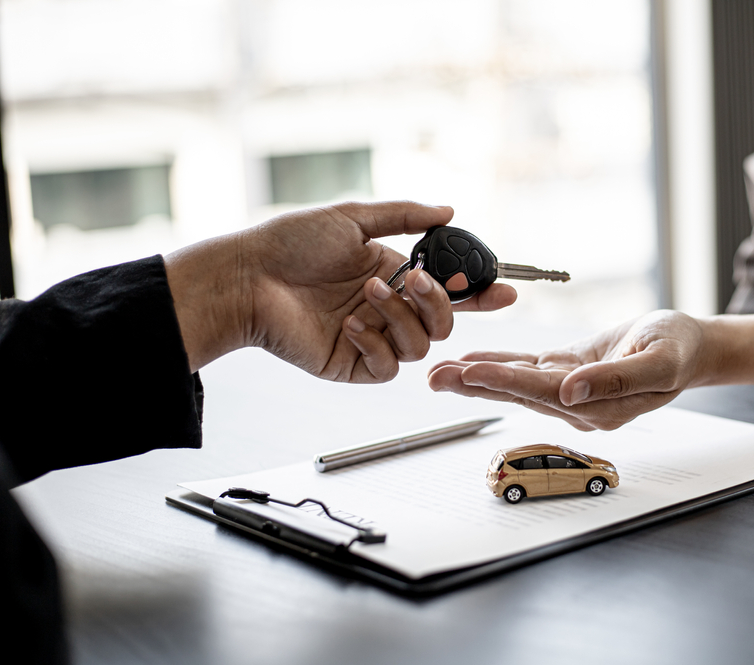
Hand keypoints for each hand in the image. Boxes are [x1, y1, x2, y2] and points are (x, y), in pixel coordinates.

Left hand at [166, 201, 516, 380]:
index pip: (450, 289)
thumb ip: (405, 216)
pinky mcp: (353, 364)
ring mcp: (373, 338)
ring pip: (422, 346)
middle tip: (416, 280)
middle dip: (439, 302)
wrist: (247, 277)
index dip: (480, 293)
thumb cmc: (290, 243)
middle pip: (444, 322)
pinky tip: (353, 324)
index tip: (506, 289)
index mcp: (394, 274)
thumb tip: (449, 210)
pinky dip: (378, 344)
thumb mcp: (353, 217)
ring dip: (403, 318)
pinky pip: (390, 366)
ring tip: (368, 293)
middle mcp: (388, 308)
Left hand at [428, 310, 706, 430]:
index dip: (504, 381)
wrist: (691, 346)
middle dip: (474, 384)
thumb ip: (616, 380)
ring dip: (478, 376)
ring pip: (516, 381)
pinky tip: (470, 360)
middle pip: (518, 391)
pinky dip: (499, 362)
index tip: (470, 373)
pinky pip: (528, 366)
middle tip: (433, 377)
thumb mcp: (658, 361)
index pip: (542, 392)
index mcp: (599, 407)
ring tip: (439, 371)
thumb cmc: (680, 349)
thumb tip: (572, 392)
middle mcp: (578, 404)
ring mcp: (570, 390)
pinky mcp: (568, 370)